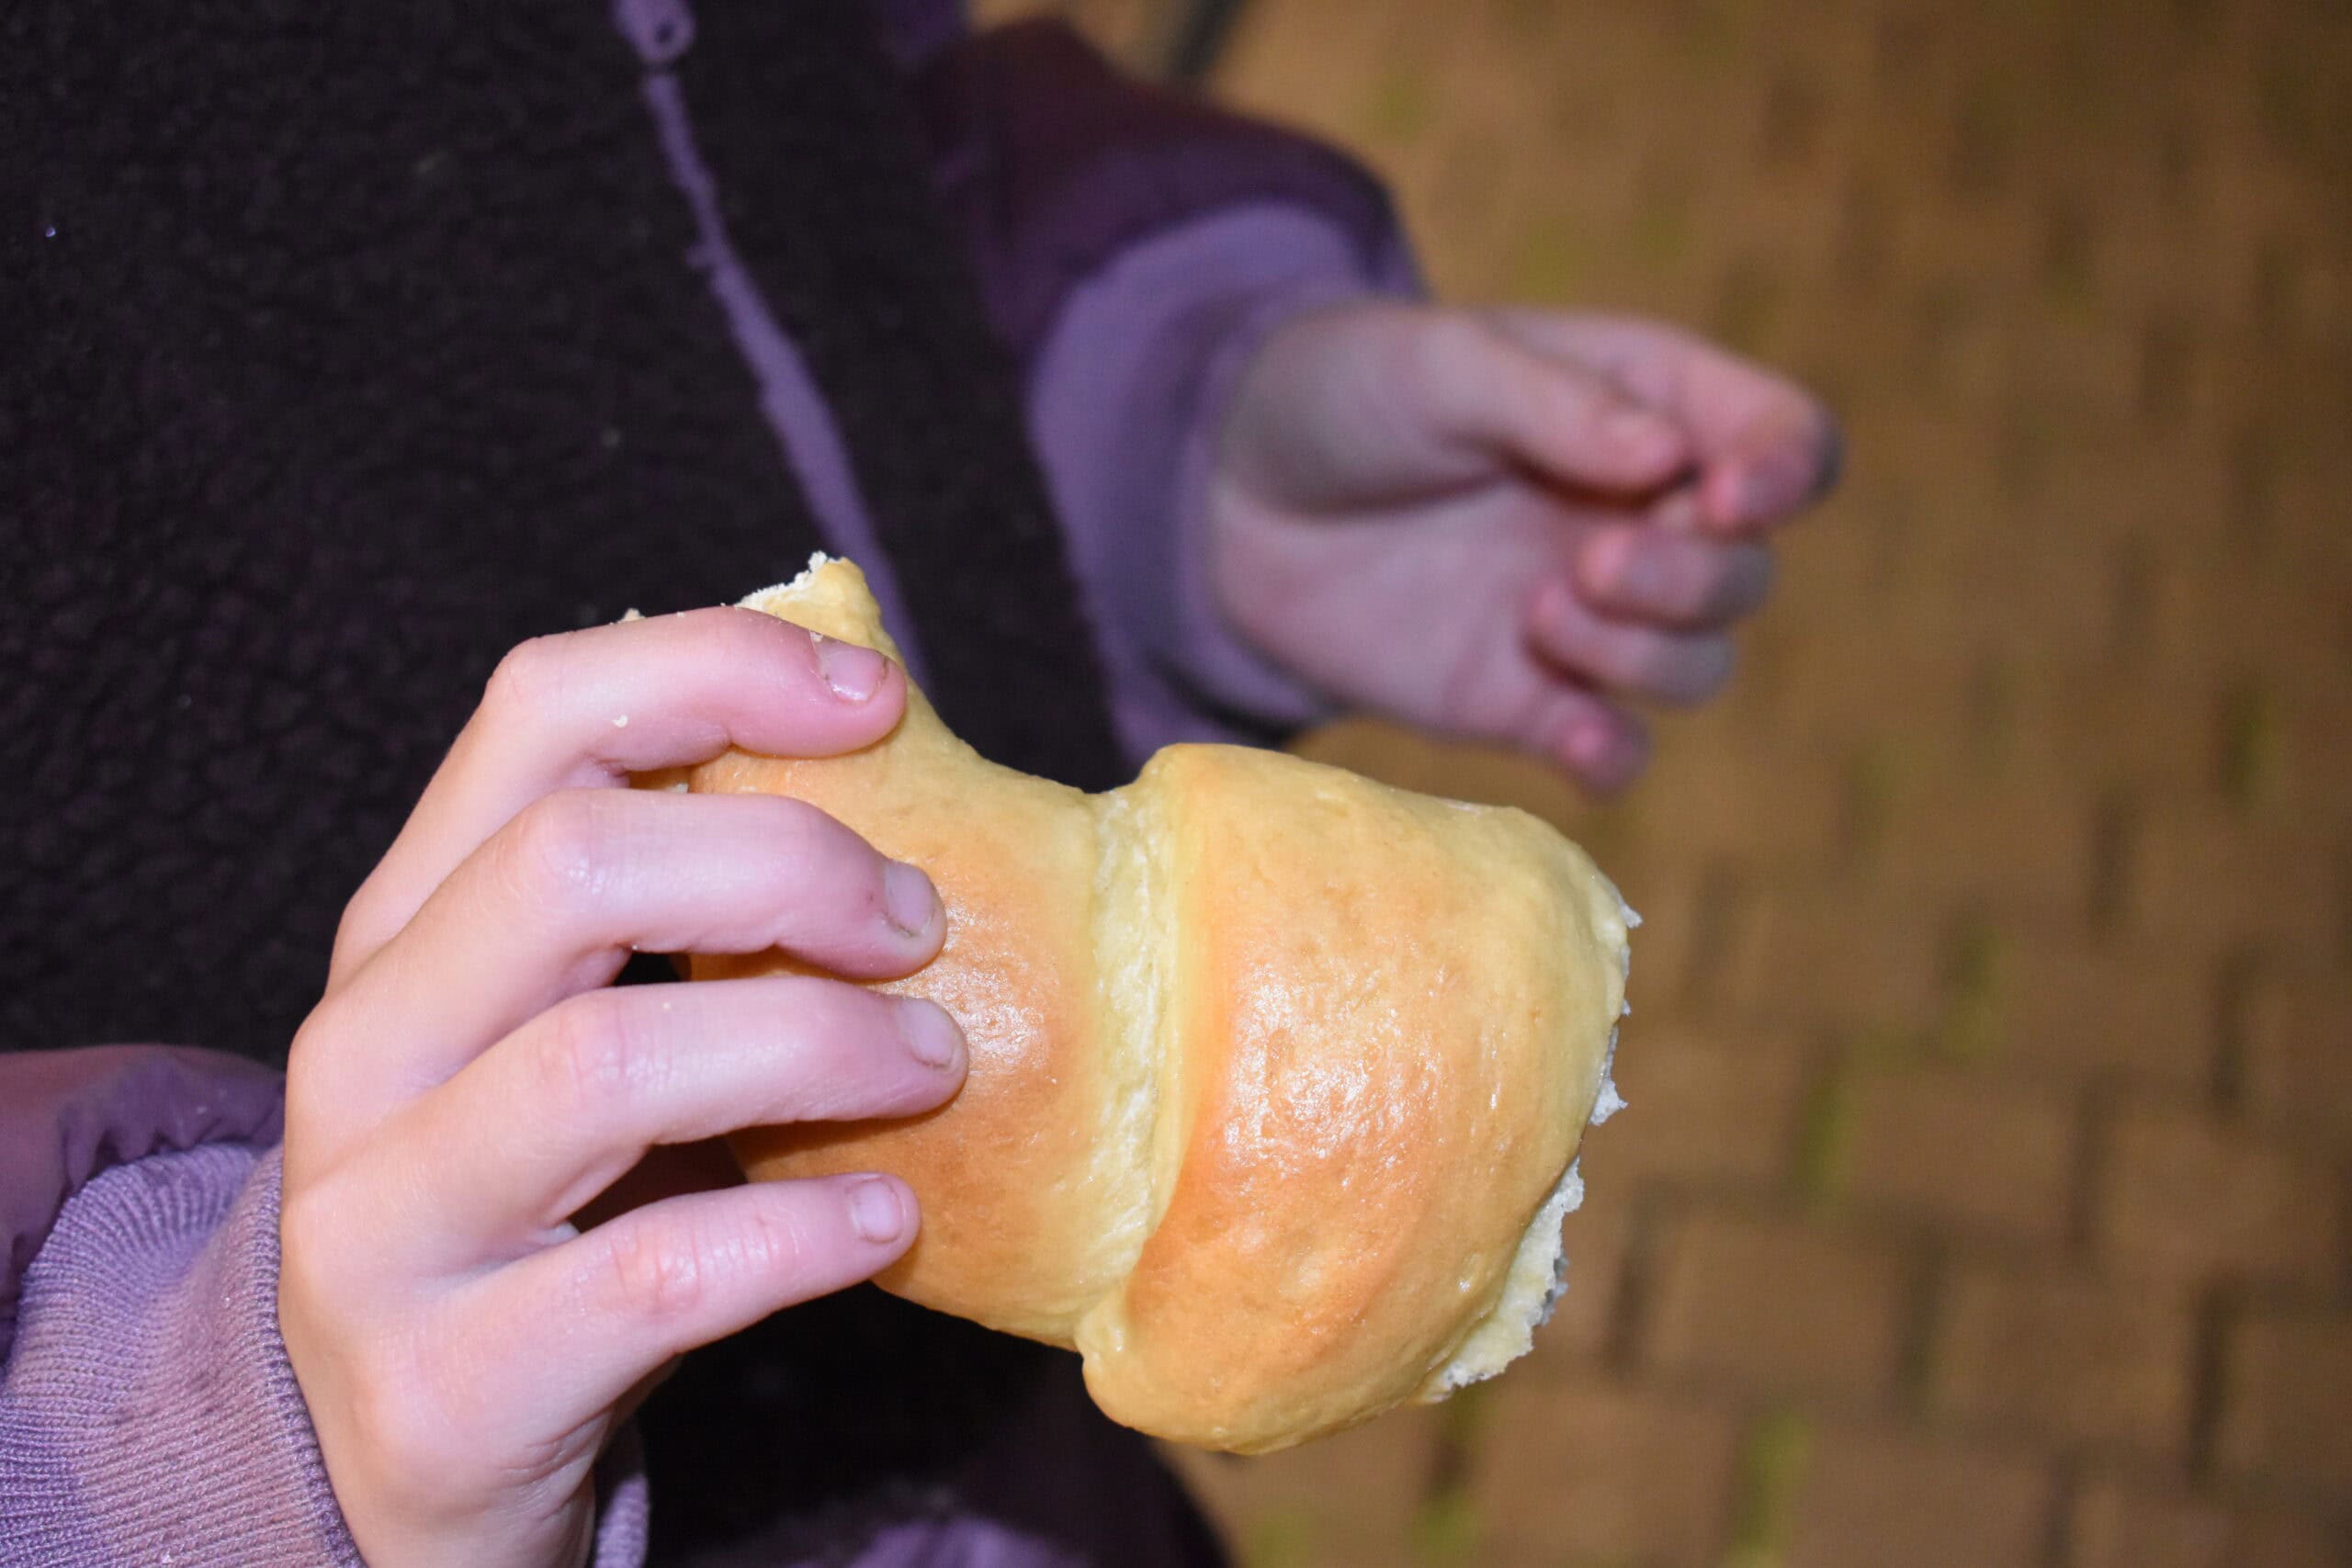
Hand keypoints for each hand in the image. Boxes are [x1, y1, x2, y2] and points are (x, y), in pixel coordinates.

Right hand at [278, 611, 966, 1567]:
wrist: (406, 1460)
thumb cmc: (545, 1205)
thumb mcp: (581, 1025)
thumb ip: (684, 908)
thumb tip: (902, 760)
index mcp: (409, 922)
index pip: (539, 713)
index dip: (717, 670)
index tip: (877, 699)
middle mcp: (367, 1047)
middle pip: (569, 865)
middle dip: (785, 866)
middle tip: (921, 923)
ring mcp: (381, 1221)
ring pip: (605, 1066)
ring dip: (815, 1047)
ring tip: (935, 1068)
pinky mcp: (445, 1384)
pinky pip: (654, 1274)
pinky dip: (800, 1233)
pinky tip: (885, 1219)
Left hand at [1208, 303, 1840, 790]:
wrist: (1228, 495)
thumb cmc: (1346, 393)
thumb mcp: (1441, 366)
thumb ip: (1557, 404)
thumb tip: (1672, 457)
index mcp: (1651, 405)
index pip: (1787, 441)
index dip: (1786, 474)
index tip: (1724, 495)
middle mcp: (1642, 515)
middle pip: (1748, 573)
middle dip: (1691, 577)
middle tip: (1585, 562)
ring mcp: (1589, 616)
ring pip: (1698, 666)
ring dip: (1643, 653)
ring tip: (1536, 611)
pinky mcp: (1527, 699)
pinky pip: (1617, 751)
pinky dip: (1613, 755)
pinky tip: (1574, 739)